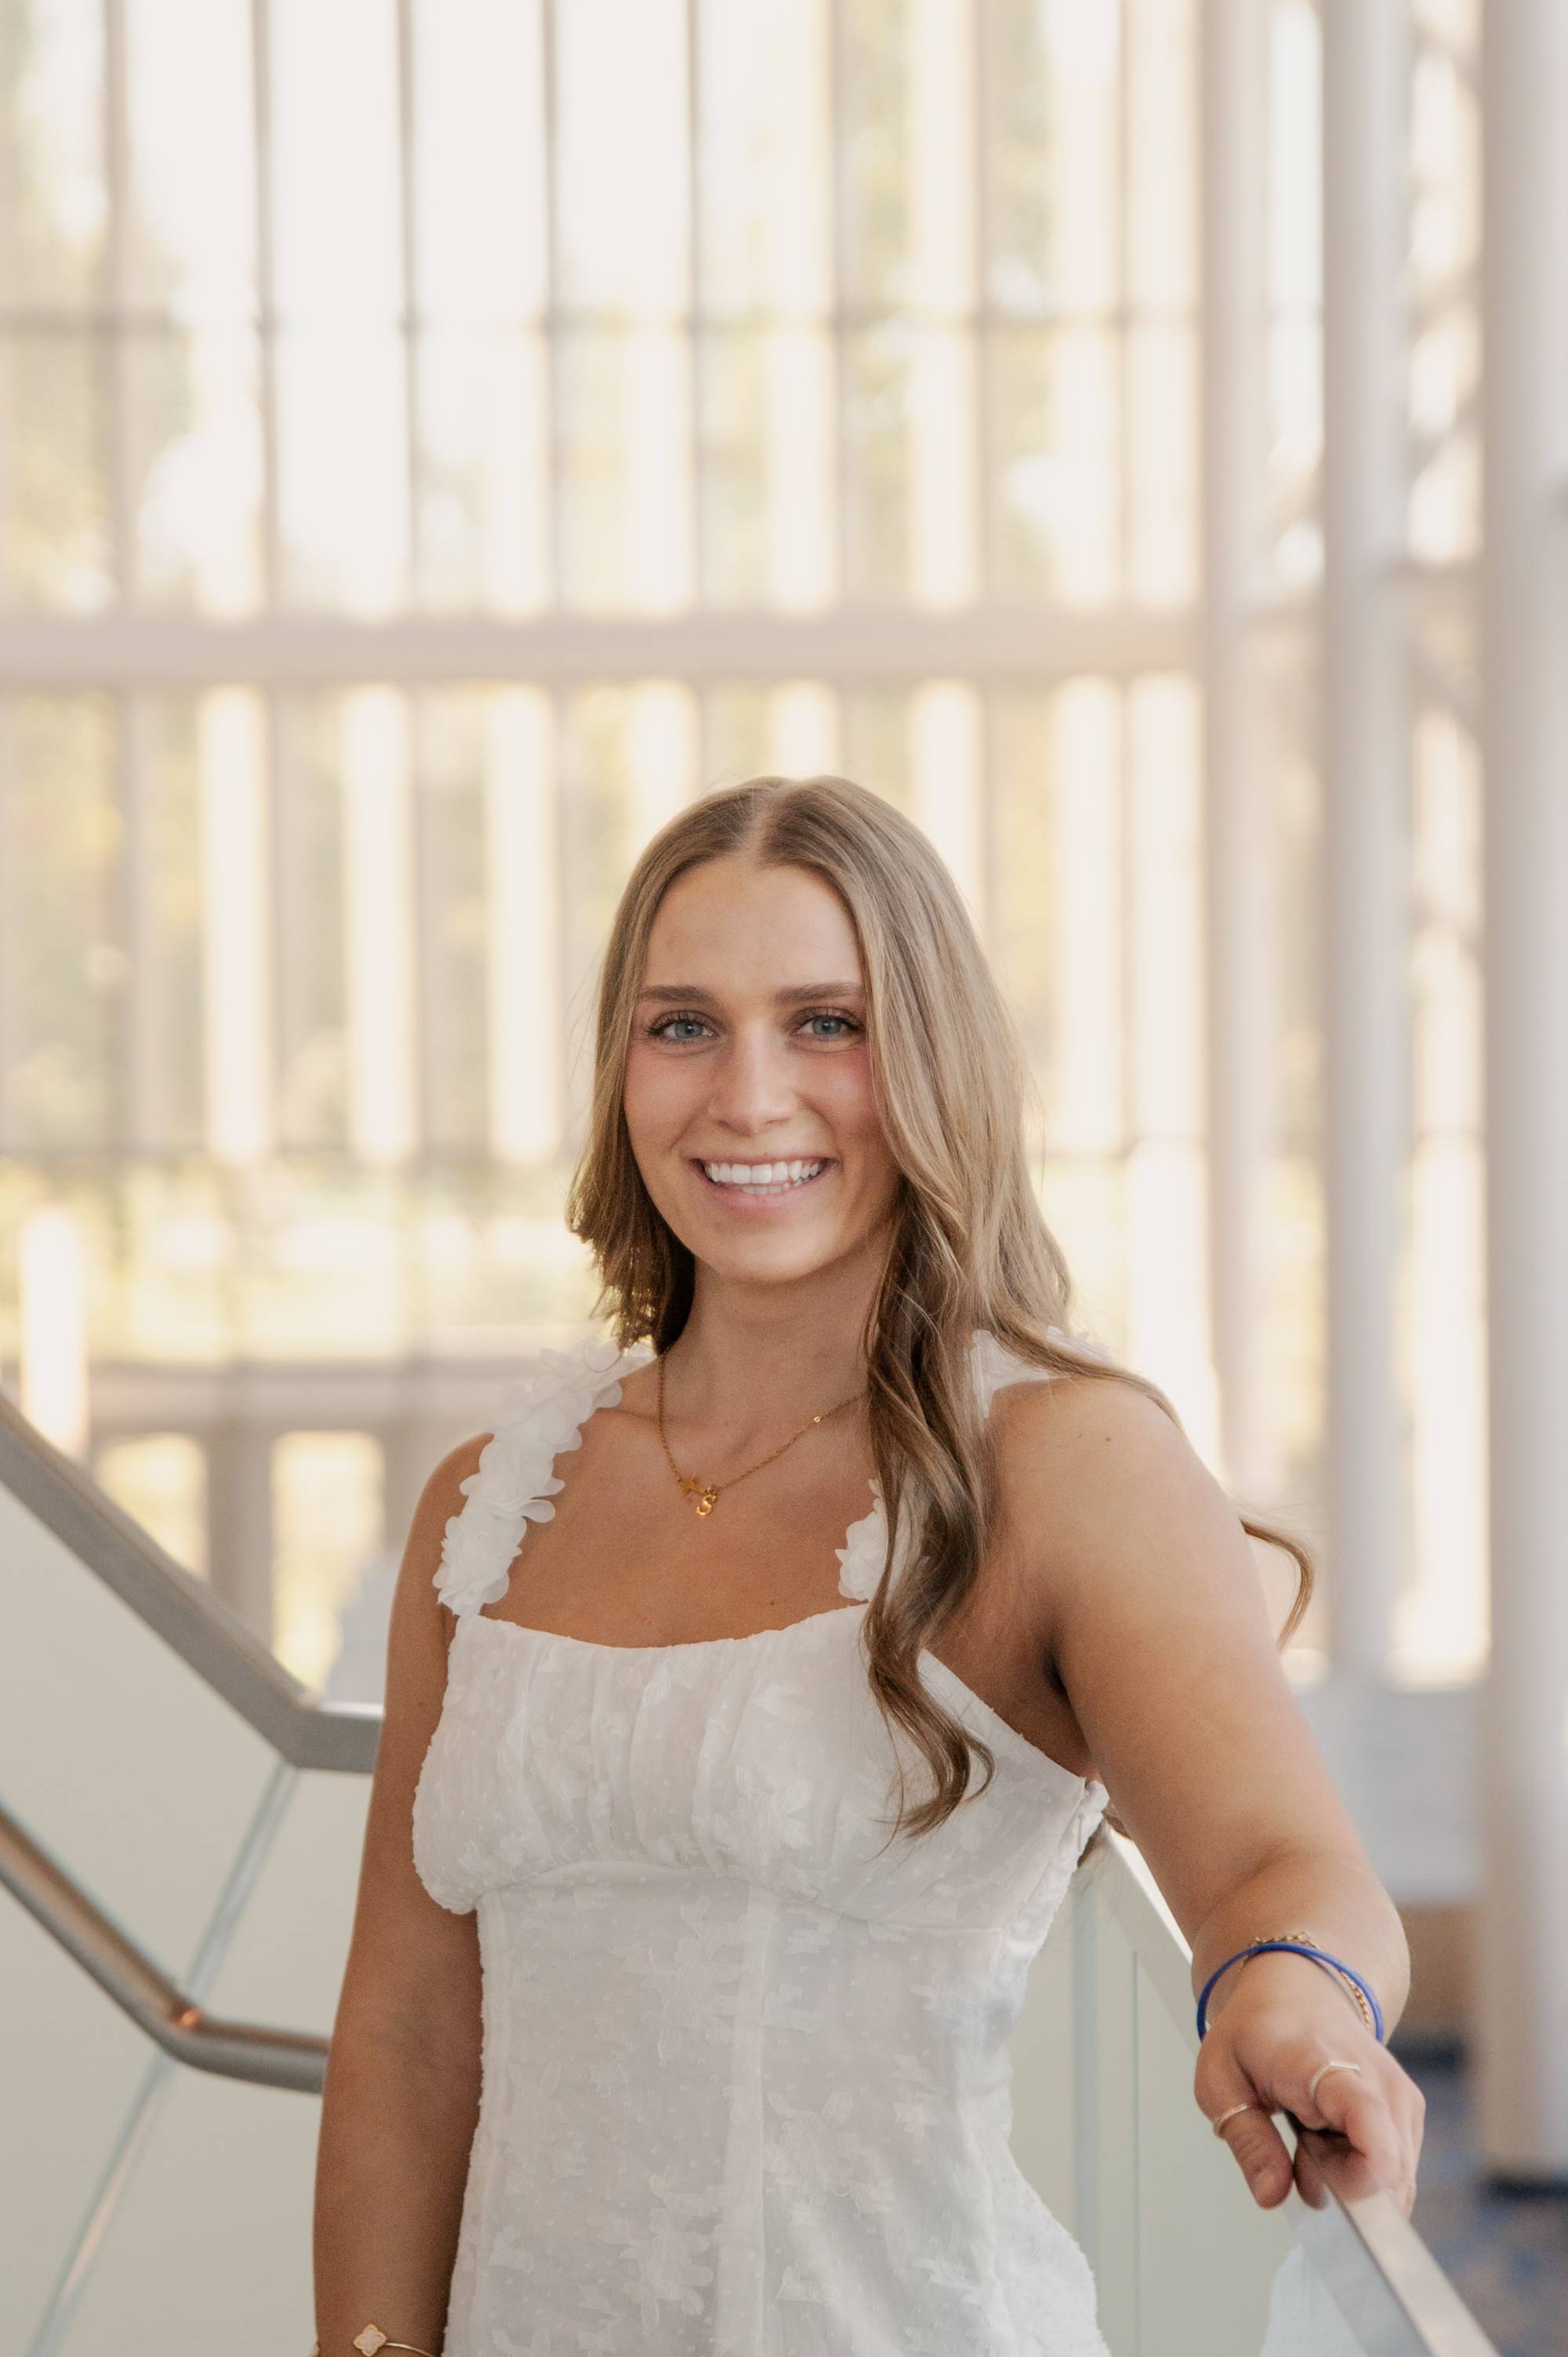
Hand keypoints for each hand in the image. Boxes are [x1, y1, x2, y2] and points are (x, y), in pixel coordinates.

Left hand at [1193, 1954, 1425, 2216]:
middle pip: (1387, 2171)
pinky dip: (1363, 2171)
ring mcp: (1401, 2096)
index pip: (1369, 2122)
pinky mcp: (1410, 2112)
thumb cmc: (1254, 2032)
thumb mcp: (1221, 2080)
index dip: (1362, 2175)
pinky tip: (1333, 2140)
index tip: (1322, 2186)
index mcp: (1325, 2064)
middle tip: (1299, 2151)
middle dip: (1341, 2188)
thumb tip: (1272, 2195)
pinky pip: (1395, 2171)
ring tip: (1311, 2138)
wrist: (1297, 1989)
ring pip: (1393, 2180)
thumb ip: (1248, 2141)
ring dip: (1350, 2181)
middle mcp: (1378, 2080)